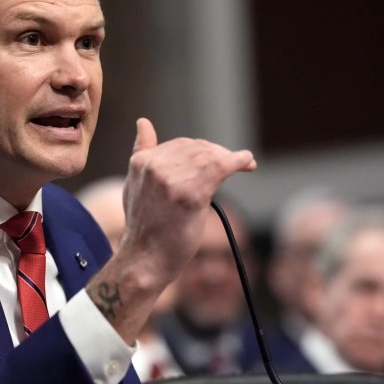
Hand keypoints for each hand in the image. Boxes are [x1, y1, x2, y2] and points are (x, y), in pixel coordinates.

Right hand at [86, 117, 254, 341]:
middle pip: (197, 148)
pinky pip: (220, 168)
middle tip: (237, 162)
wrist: (145, 260)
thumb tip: (143, 122)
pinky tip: (247, 163)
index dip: (204, 149)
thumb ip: (142, 153)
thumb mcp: (135, 183)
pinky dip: (238, 161)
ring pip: (210, 156)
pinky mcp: (189, 194)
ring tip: (244, 164)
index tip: (220, 156)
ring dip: (231, 158)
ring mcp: (170, 180)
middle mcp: (153, 167)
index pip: (180, 144)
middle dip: (218, 154)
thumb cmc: (145, 227)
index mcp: (141, 162)